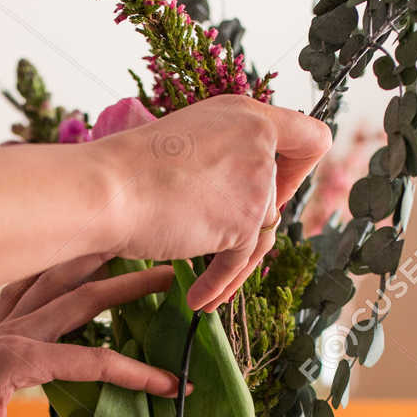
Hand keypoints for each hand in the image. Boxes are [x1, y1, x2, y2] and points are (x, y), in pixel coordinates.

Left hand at [0, 267, 181, 416]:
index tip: (174, 387)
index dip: (139, 375)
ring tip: (125, 250)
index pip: (95, 362)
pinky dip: (53, 274)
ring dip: (93, 267)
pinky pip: (27, 293)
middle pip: (82, 300)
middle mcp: (12, 335)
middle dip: (129, 286)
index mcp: (17, 360)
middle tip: (171, 274)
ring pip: (55, 285)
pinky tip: (64, 267)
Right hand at [92, 96, 331, 311]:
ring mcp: (256, 185)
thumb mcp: (189, 139)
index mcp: (248, 115)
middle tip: (216, 237)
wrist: (106, 190)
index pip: (311, 138)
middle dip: (251, 222)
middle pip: (279, 198)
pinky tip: (199, 301)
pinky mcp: (244, 224)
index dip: (298, 166)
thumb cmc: (130, 167)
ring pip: (262, 234)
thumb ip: (226, 156)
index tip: (276, 183)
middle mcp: (260, 144)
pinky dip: (219, 285)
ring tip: (209, 288)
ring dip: (236, 262)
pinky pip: (240, 263)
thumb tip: (243, 192)